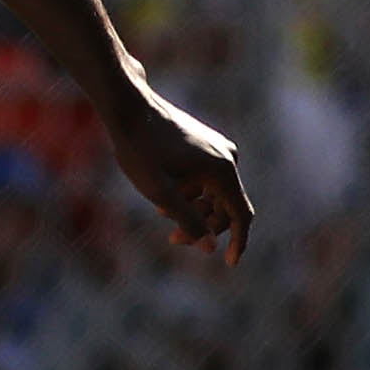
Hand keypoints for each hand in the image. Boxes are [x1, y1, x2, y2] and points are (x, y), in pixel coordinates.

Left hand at [101, 84, 253, 266]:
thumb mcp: (160, 192)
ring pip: (214, 192)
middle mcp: (227, 156)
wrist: (128, 106)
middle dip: (204, 226)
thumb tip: (211, 248)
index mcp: (223, 169)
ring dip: (194, 210)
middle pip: (226, 206)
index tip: (229, 263)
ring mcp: (217, 148)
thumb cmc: (140, 149)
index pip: (241, 214)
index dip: (239, 242)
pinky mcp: (205, 143)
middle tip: (174, 239)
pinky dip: (190, 193)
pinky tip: (165, 197)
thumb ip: (188, 221)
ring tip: (162, 215)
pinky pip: (206, 178)